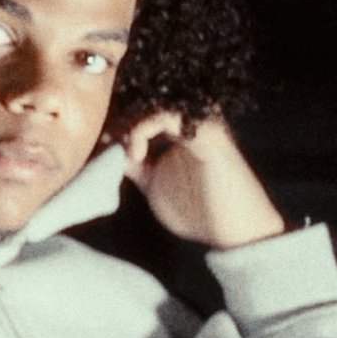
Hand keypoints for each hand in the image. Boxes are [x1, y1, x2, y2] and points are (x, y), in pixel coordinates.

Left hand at [115, 111, 287, 248]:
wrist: (235, 234)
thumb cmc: (198, 212)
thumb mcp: (153, 185)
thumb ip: (134, 165)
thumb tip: (109, 146)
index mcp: (180, 134)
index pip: (144, 112)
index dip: (119, 124)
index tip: (102, 145)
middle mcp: (191, 125)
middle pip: (147, 103)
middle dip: (121, 121)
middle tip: (107, 144)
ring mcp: (200, 127)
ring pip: (156, 104)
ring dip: (131, 124)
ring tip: (125, 152)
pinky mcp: (207, 135)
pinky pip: (167, 115)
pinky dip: (143, 129)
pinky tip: (136, 154)